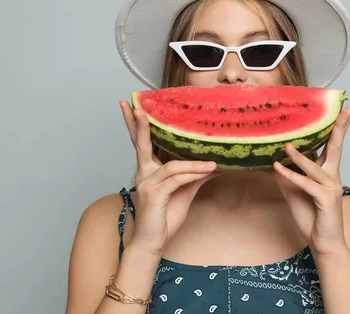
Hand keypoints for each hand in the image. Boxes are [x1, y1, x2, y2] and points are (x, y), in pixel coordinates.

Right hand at [119, 101, 217, 255]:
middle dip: (138, 124)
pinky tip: (207, 172)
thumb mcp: (185, 191)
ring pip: (172, 166)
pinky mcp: (154, 195)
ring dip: (194, 165)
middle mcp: (144, 173)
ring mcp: (147, 183)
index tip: (134, 105)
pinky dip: (192, 175)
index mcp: (148, 170)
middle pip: (140, 143)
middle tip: (137, 106)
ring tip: (214, 164)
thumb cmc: (165, 216)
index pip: (142, 142)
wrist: (153, 242)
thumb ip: (196, 175)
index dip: (137, 124)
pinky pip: (176, 180)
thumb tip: (215, 163)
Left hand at [270, 104, 349, 255]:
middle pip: (337, 146)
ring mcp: (331, 188)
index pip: (333, 143)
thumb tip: (266, 159)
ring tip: (285, 146)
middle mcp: (333, 175)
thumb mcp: (292, 190)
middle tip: (347, 107)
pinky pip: (305, 185)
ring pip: (314, 167)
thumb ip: (283, 173)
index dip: (339, 125)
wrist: (322, 242)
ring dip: (298, 156)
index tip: (347, 106)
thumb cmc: (310, 215)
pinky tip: (277, 169)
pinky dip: (290, 177)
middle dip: (341, 126)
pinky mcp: (325, 200)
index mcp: (327, 170)